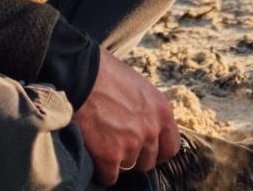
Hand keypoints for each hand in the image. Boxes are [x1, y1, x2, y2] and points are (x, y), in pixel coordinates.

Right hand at [74, 47, 181, 184]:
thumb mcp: (141, 89)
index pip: (171, 148)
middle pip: (149, 162)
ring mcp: (131, 144)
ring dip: (116, 160)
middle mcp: (151, 130)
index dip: (158, 153)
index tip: (147, 153)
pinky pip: (110, 176)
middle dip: (135, 158)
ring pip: (127, 167)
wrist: (81, 75)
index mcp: (162, 112)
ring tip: (103, 142)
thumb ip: (149, 112)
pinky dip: (102, 171)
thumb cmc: (108, 76)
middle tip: (120, 147)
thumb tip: (148, 130)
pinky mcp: (109, 155)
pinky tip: (95, 158)